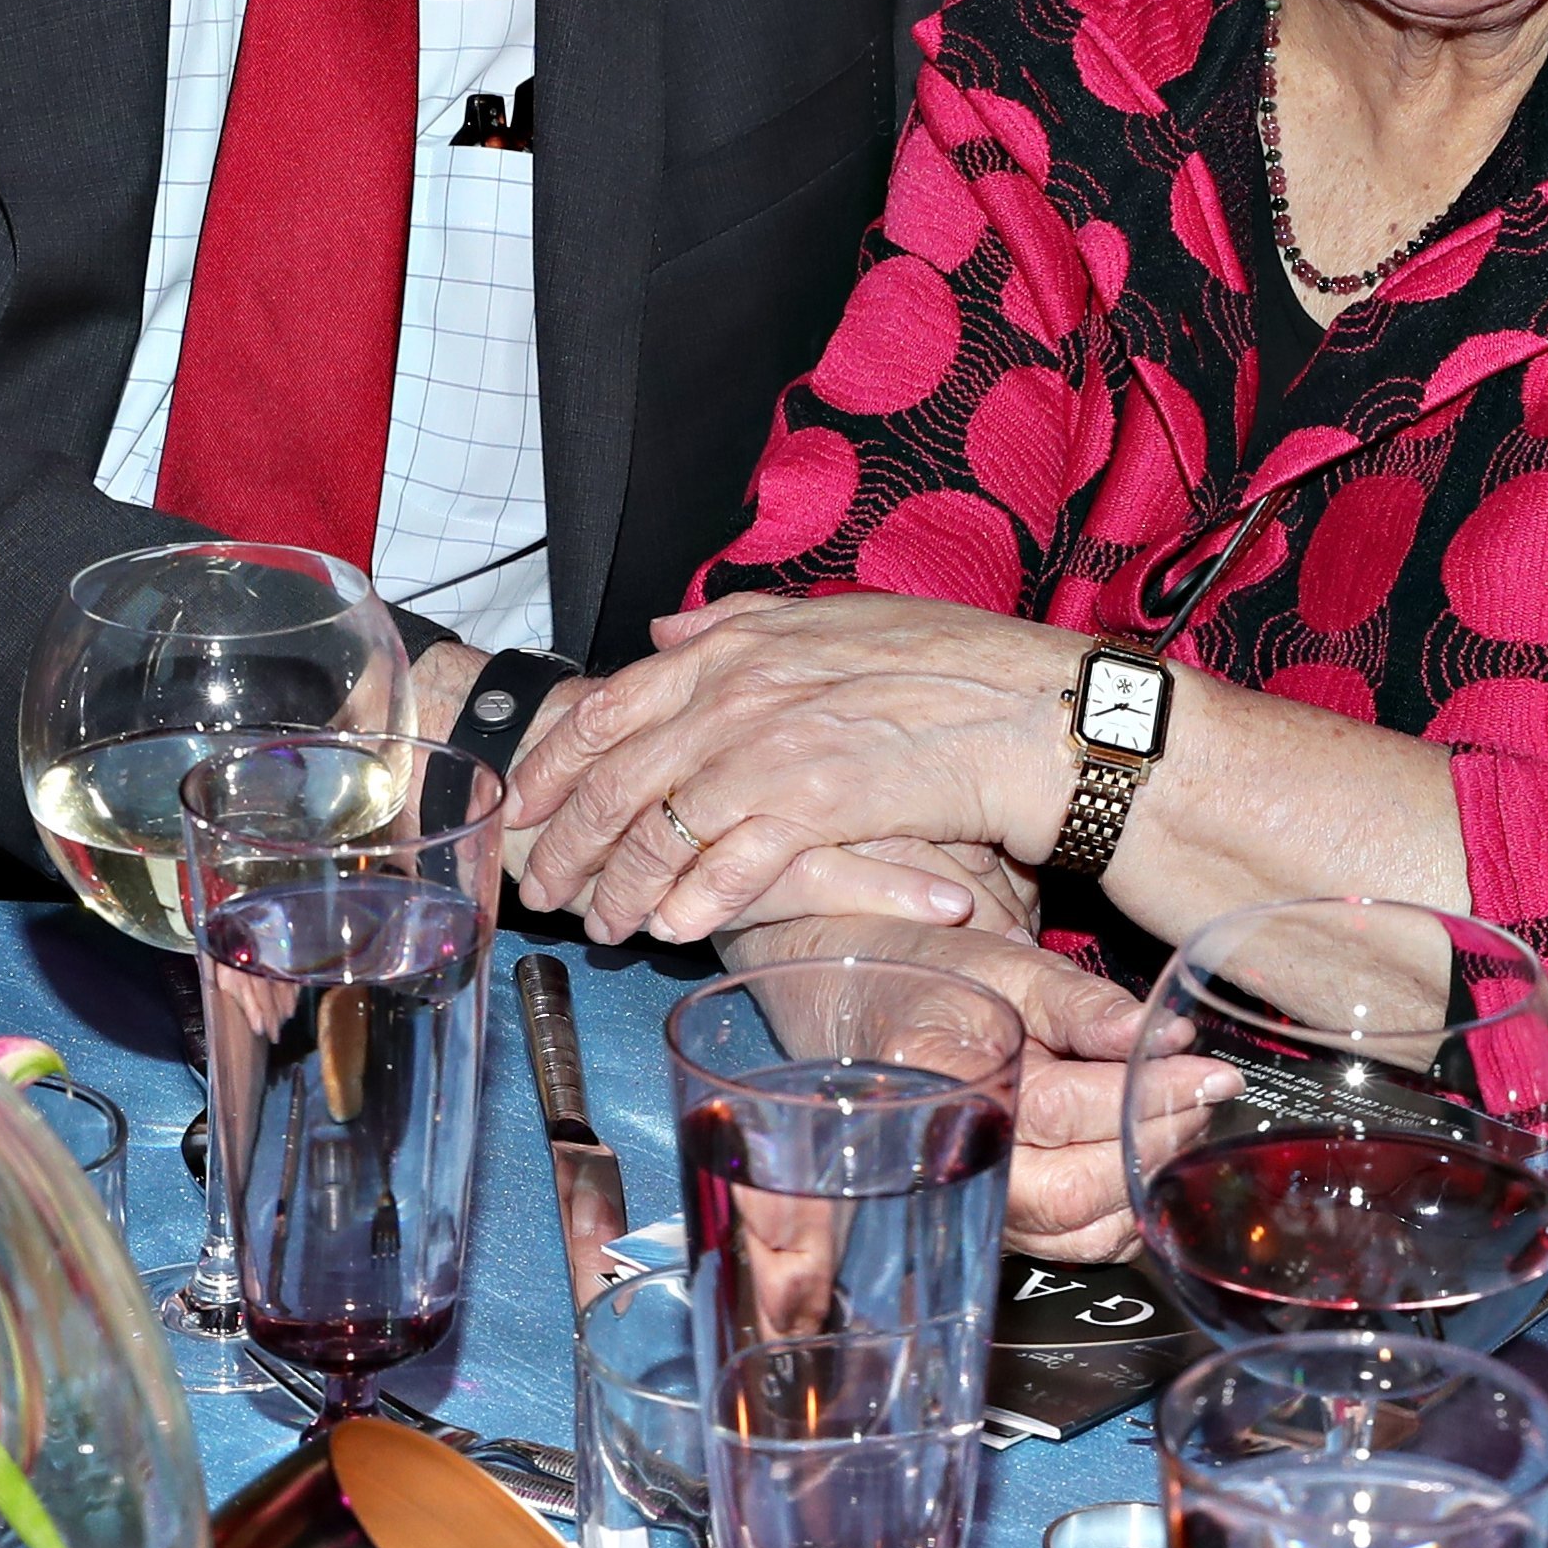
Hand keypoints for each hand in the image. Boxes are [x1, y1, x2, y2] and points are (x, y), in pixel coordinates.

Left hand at [509, 593, 1076, 943]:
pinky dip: (687, 903)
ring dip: (618, 888)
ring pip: (656, 833)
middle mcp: (736, 694)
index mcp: (732, 646)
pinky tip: (670, 929)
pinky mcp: (810, 808)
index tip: (522, 803)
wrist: (1024, 709)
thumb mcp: (828, 619)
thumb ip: (737, 623)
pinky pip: (723, 868)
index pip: (607, 706)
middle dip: (565, 841)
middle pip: (614, 779)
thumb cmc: (940, 664)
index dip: (553, 763)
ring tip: (600, 924)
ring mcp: (769, 751)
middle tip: (541, 886)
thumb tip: (665, 631)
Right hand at [720, 914, 1232, 1260]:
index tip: (1210, 1070)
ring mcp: (969, 1199)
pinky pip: (1071, 1239)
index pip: (1062, 1112)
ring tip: (1182, 1114)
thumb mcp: (1001, 964)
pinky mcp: (992, 1216)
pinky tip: (1146, 1153)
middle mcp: (948, 1160)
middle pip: (1074, 1192)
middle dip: (1155, 1143)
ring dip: (1147, 1179)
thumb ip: (1082, 1004)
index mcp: (942, 1085)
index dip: (1146, 1094)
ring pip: (1079, 1229)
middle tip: (1206, 1093)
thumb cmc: (920, 975)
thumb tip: (1163, 1036)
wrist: (855, 1004)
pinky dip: (1123, 1210)